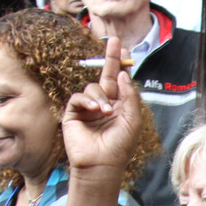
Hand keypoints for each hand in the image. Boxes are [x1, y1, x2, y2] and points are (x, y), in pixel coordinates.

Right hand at [61, 36, 139, 182]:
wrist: (101, 163)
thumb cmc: (120, 145)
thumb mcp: (132, 119)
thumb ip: (129, 96)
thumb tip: (122, 75)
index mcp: (119, 105)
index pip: (119, 81)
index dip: (120, 65)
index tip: (124, 48)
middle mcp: (104, 104)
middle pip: (105, 75)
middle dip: (110, 58)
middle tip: (114, 41)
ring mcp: (88, 108)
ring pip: (93, 88)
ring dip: (100, 97)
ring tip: (105, 111)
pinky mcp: (74, 113)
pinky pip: (78, 97)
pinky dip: (87, 101)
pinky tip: (95, 110)